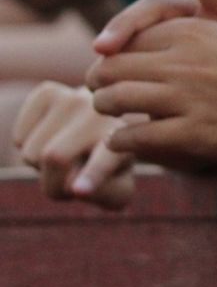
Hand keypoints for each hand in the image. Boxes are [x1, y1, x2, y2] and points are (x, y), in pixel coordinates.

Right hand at [13, 81, 136, 209]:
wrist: (97, 131)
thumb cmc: (109, 169)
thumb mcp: (116, 191)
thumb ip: (103, 195)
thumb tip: (73, 185)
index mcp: (128, 140)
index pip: (106, 159)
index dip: (93, 174)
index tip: (79, 190)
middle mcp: (104, 113)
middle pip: (54, 158)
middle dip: (52, 183)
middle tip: (69, 181)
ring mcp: (75, 98)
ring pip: (32, 152)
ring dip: (40, 166)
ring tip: (65, 154)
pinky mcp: (47, 92)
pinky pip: (19, 137)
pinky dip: (27, 147)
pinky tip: (51, 137)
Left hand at [88, 17, 216, 165]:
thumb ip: (185, 41)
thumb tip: (139, 51)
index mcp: (192, 31)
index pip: (124, 41)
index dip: (110, 58)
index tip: (112, 72)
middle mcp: (186, 62)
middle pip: (111, 70)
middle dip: (99, 84)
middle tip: (102, 96)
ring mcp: (190, 99)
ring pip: (115, 102)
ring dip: (106, 111)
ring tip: (113, 118)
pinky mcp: (197, 135)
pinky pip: (136, 138)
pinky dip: (122, 141)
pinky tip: (129, 141)